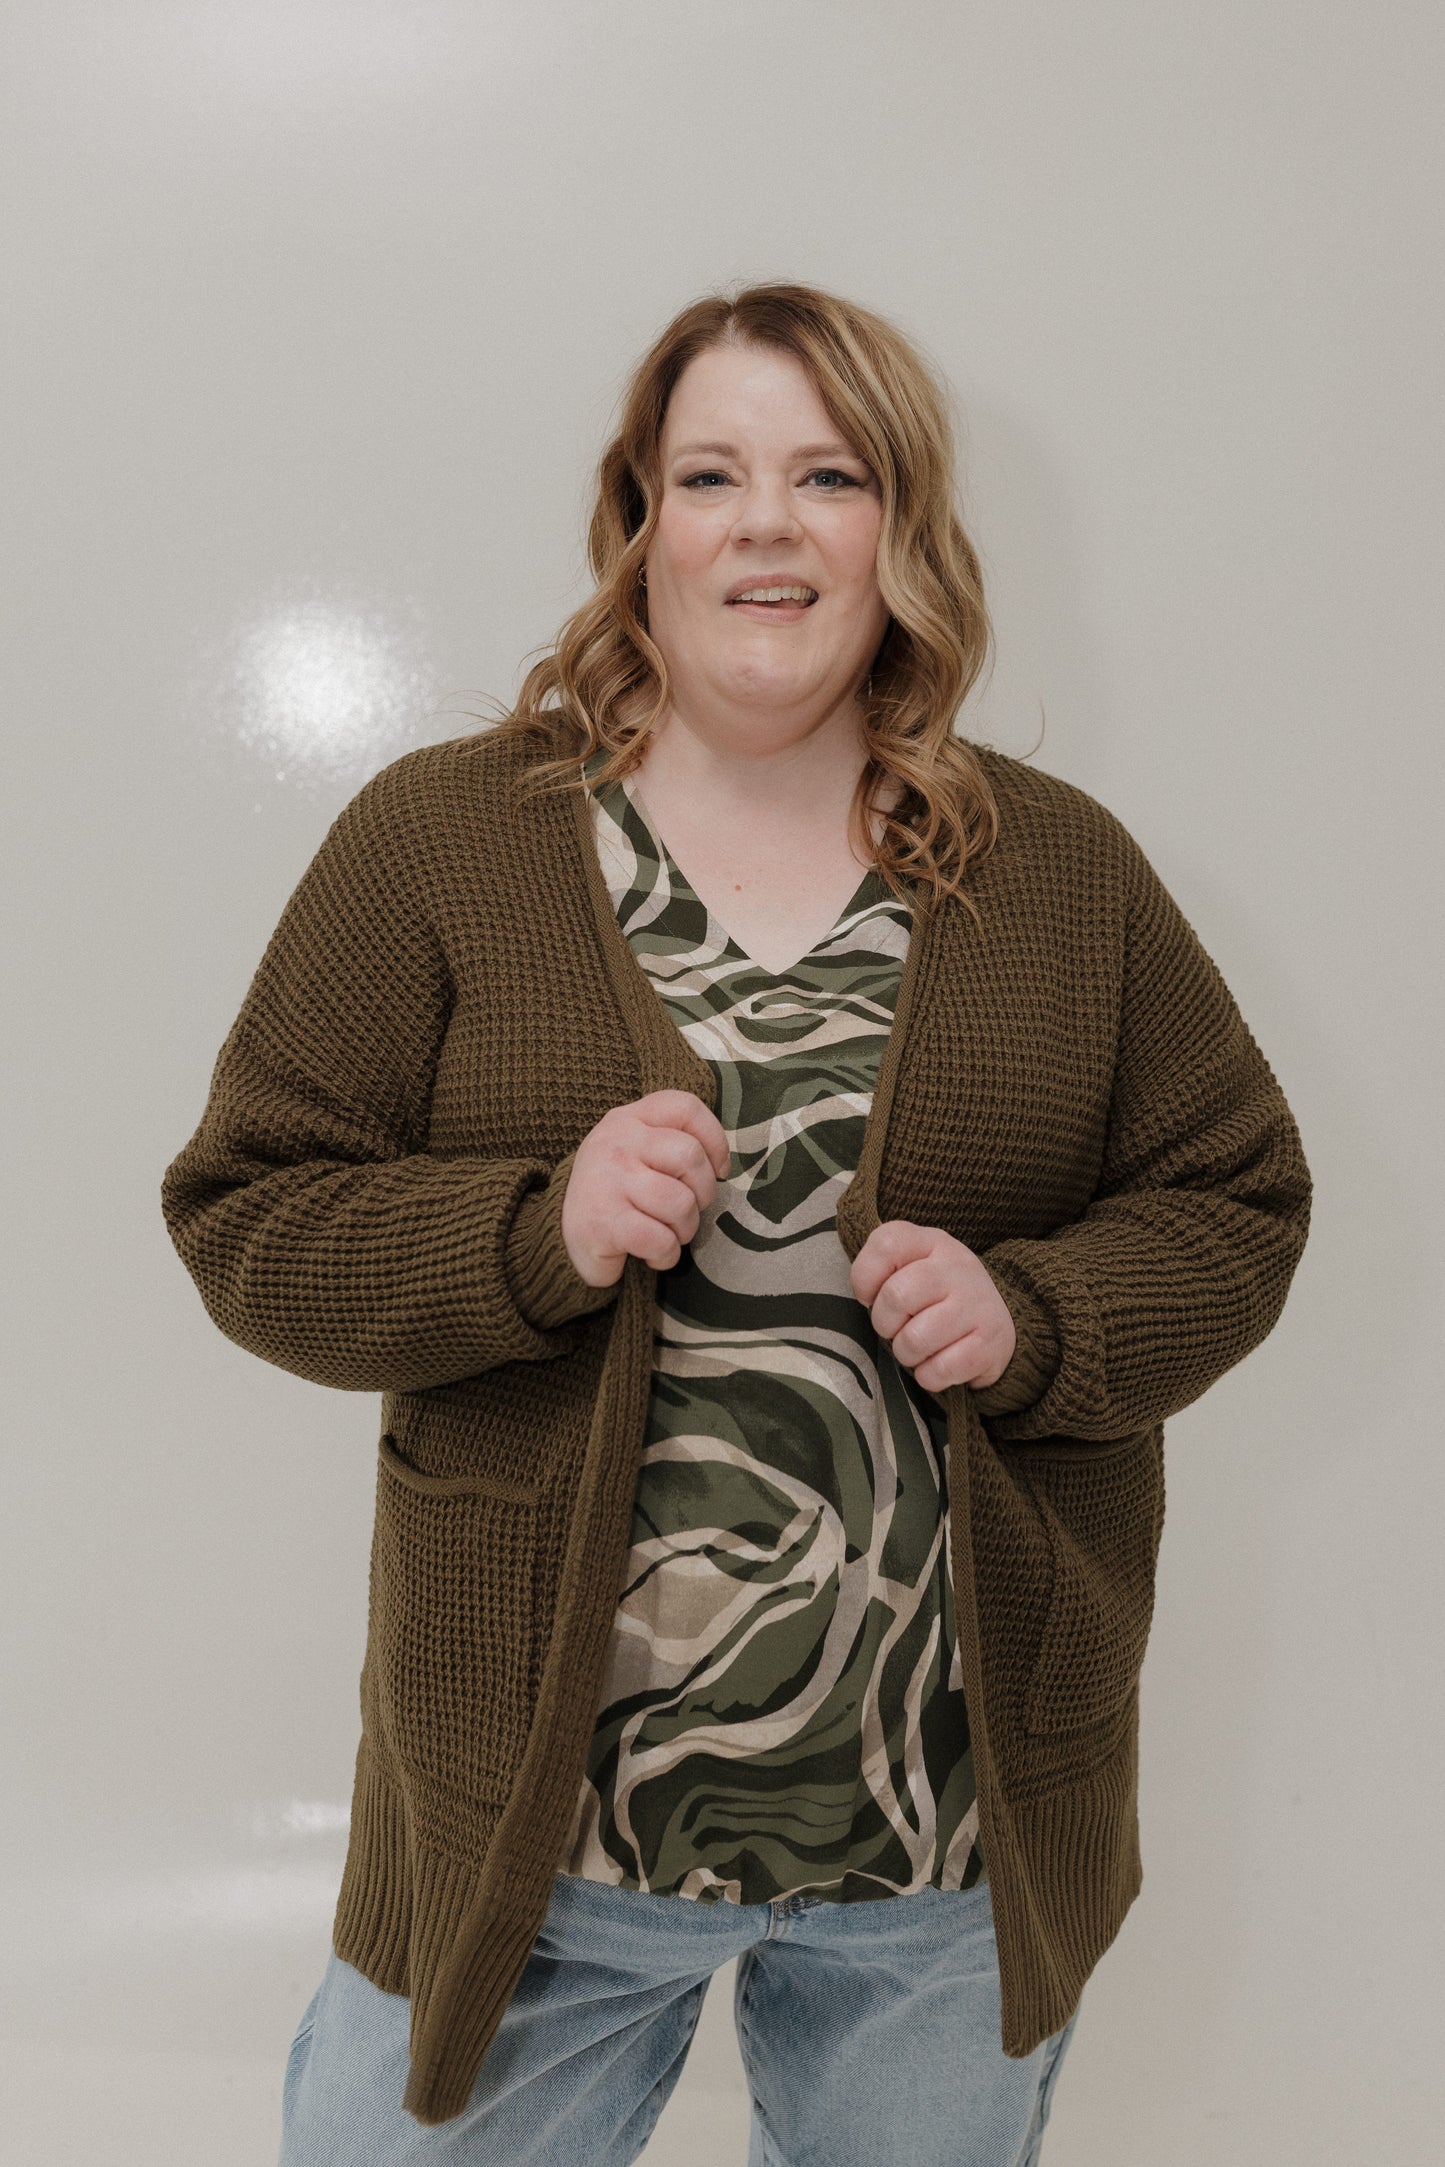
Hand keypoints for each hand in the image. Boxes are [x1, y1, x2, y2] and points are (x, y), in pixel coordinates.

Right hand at [560, 1089, 731, 1287]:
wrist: (560, 1234)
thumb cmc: (614, 1191)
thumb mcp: (635, 1151)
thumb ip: (672, 1142)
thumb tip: (721, 1165)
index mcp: (629, 1119)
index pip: (685, 1108)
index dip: (715, 1140)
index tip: (718, 1169)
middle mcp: (616, 1142)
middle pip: (690, 1157)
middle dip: (703, 1194)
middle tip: (686, 1211)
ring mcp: (607, 1180)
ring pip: (681, 1203)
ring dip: (685, 1230)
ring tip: (667, 1234)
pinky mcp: (604, 1222)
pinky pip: (661, 1240)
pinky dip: (666, 1256)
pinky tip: (651, 1255)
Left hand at [849, 1220, 1016, 1391]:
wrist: (997, 1322)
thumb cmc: (938, 1296)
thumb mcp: (913, 1266)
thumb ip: (883, 1267)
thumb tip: (866, 1295)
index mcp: (934, 1242)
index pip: (886, 1244)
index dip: (865, 1277)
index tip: (871, 1296)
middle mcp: (959, 1268)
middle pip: (896, 1296)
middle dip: (884, 1323)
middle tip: (896, 1328)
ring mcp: (978, 1305)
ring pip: (915, 1339)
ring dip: (906, 1354)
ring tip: (918, 1347)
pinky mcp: (990, 1343)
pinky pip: (939, 1370)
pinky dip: (928, 1376)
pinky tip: (937, 1363)